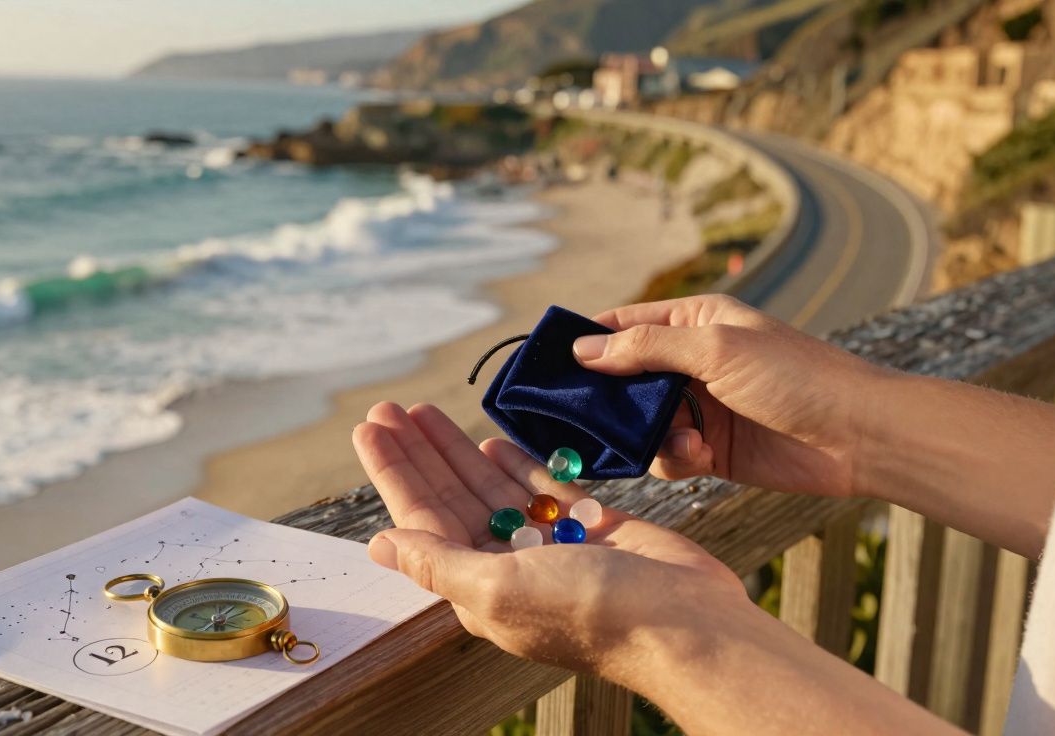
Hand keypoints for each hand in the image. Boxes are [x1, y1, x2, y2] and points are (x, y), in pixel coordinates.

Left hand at [352, 401, 745, 679]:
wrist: (685, 624)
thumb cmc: (590, 611)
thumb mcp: (499, 588)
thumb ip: (438, 562)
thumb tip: (379, 546)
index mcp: (479, 586)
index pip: (421, 519)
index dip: (395, 472)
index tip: (369, 428)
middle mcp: (509, 566)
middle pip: (451, 497)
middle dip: (419, 452)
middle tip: (389, 406)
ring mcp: (551, 545)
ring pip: (492, 487)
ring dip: (458, 450)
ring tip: (427, 413)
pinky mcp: (592, 527)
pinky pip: (543, 487)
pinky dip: (517, 463)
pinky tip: (491, 440)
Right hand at [572, 294, 889, 497]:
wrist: (859, 437)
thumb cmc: (797, 377)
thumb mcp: (716, 350)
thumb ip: (646, 349)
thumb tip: (583, 350)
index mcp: (694, 323)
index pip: (621, 325)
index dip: (583, 342)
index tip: (543, 365)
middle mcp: (691, 363)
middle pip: (622, 379)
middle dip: (604, 400)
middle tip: (579, 420)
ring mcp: (700, 409)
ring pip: (638, 424)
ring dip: (646, 436)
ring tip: (678, 440)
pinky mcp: (710, 451)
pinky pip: (665, 456)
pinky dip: (673, 459)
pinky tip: (699, 458)